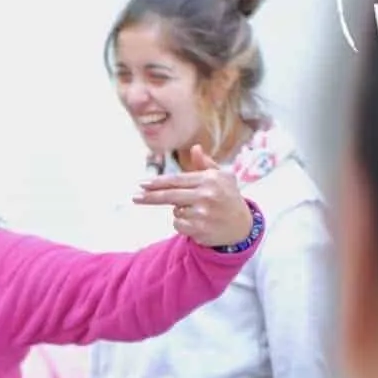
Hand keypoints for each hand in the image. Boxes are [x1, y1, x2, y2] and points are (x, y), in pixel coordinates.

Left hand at [133, 144, 253, 246]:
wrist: (242, 226)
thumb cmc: (229, 197)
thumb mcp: (223, 177)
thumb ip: (205, 164)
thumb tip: (195, 148)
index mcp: (209, 179)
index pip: (176, 180)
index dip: (157, 182)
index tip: (142, 184)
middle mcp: (206, 195)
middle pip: (169, 195)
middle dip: (149, 196)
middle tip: (135, 197)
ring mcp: (202, 213)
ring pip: (175, 211)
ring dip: (179, 211)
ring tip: (197, 211)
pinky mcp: (199, 229)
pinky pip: (178, 224)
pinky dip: (182, 224)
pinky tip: (197, 222)